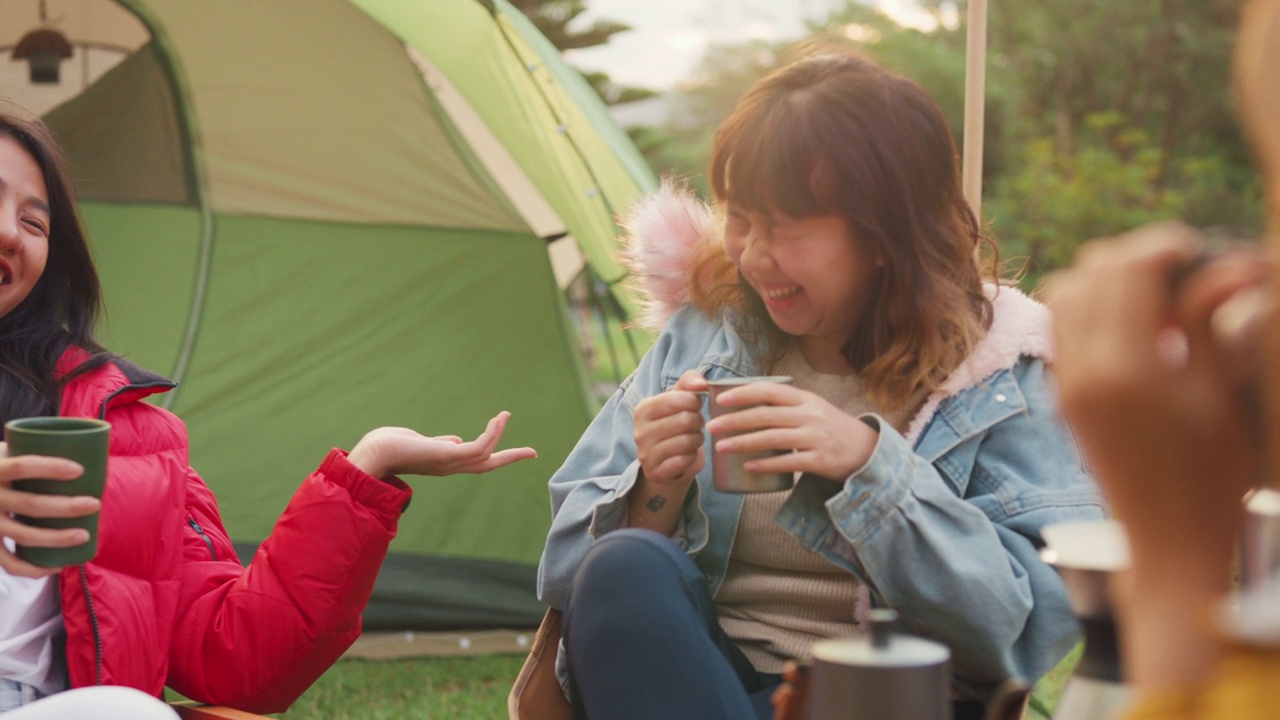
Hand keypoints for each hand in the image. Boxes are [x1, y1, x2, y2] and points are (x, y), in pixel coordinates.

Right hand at [0, 444, 94, 578]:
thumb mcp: (5, 454)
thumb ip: (31, 451)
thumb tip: (84, 448)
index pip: (21, 467)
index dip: (50, 468)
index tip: (80, 470)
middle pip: (31, 505)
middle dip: (66, 507)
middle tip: (95, 504)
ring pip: (24, 535)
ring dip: (57, 539)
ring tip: (85, 536)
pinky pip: (9, 563)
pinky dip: (33, 569)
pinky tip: (58, 566)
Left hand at [348, 411, 536, 478]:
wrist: (375, 453)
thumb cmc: (391, 446)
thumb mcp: (422, 443)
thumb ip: (441, 443)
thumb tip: (455, 440)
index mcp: (446, 464)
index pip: (476, 462)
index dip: (496, 455)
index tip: (512, 450)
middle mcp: (451, 467)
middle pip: (488, 464)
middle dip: (511, 457)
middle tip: (532, 452)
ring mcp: (451, 463)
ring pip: (486, 454)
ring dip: (498, 434)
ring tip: (504, 415)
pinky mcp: (448, 456)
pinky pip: (480, 447)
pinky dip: (492, 434)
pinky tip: (497, 419)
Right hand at [633, 369, 706, 485]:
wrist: (663, 460)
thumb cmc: (674, 423)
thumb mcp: (678, 399)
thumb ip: (689, 382)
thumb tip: (701, 383)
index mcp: (643, 409)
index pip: (678, 399)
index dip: (695, 402)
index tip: (695, 406)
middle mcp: (639, 432)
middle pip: (686, 420)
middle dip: (698, 421)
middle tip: (696, 424)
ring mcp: (645, 454)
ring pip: (687, 442)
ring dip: (697, 439)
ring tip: (693, 438)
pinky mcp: (655, 473)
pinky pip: (684, 461)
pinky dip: (692, 457)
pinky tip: (687, 454)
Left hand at [704, 382, 877, 481]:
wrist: (867, 450)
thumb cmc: (831, 428)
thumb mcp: (812, 408)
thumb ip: (786, 406)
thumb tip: (748, 405)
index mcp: (805, 399)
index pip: (769, 391)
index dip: (743, 393)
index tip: (720, 399)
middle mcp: (809, 415)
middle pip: (765, 415)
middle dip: (734, 421)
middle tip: (711, 427)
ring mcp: (815, 438)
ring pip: (772, 438)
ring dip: (743, 443)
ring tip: (721, 447)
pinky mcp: (819, 460)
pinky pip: (787, 462)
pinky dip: (765, 464)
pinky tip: (747, 467)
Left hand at [1046, 222, 1267, 559]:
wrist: (1169, 545)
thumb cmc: (1212, 477)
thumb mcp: (1220, 393)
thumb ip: (1209, 323)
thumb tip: (1232, 263)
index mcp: (1125, 367)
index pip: (1128, 267)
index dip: (1167, 246)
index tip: (1202, 251)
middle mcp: (1082, 369)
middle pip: (1091, 269)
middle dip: (1137, 258)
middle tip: (1185, 273)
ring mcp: (1066, 382)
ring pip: (1066, 291)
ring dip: (1109, 280)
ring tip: (1161, 302)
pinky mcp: (1063, 395)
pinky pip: (1064, 326)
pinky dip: (1092, 309)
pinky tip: (1139, 330)